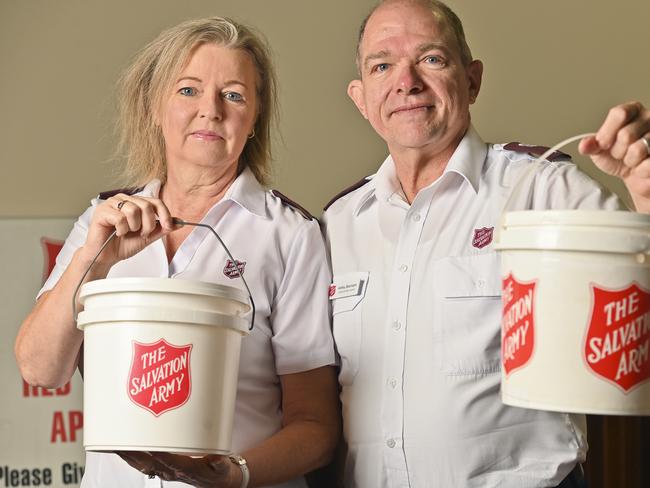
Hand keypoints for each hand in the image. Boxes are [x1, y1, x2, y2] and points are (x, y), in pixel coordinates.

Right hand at [80, 194, 176, 266]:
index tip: (169, 226)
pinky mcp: (102, 210)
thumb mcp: (148, 236)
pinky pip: (120, 218)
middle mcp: (124, 200)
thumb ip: (162, 228)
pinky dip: (122, 229)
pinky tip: (117, 233)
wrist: (106, 256)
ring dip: (134, 227)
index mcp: (135, 203)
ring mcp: (112, 203)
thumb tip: (179, 222)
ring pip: (133, 210)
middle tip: (142, 234)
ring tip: (127, 233)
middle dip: (148, 225)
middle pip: (146, 205)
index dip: (165, 214)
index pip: (156, 202)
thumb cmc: (122, 245)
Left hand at [116, 451, 240, 487]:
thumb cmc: (217, 472)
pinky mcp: (161, 468)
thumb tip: (216, 458)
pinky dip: (130, 456)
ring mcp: (164, 470)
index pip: (170, 462)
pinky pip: (141, 464)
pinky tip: (122, 448)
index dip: (160, 454)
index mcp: (186, 469)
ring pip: (141, 464)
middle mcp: (171, 471)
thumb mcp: (223, 467)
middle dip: (134, 452)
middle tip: (120, 441)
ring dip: (127, 455)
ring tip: (114, 443)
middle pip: (148, 463)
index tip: (150, 446)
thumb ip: (219, 462)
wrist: (215, 481)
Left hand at [578, 101, 649, 211]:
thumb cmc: (618, 158)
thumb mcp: (600, 149)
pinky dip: (640, 170)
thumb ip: (591, 145)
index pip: (620, 114)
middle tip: (620, 154)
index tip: (603, 144)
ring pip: (638, 149)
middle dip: (617, 151)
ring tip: (631, 160)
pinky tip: (641, 166)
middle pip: (626, 134)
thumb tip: (585, 145)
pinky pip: (648, 164)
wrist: (634, 175)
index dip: (607, 133)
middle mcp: (649, 118)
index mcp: (633, 111)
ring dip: (629, 161)